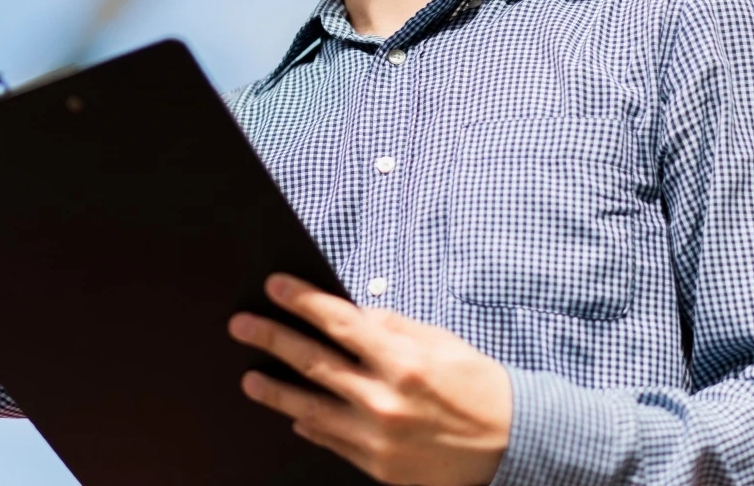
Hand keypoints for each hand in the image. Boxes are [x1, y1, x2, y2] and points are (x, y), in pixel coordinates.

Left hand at [228, 275, 511, 485]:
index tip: (274, 287)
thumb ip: (391, 328)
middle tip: (241, 325)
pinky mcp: (377, 466)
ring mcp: (378, 438)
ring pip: (310, 409)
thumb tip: (349, 314)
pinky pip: (331, 441)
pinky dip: (309, 426)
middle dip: (272, 339)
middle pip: (314, 363)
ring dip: (276, 391)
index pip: (339, 323)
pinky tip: (293, 416)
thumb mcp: (439, 342)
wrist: (512, 444)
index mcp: (403, 361)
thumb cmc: (476, 386)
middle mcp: (385, 400)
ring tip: (250, 378)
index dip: (302, 301)